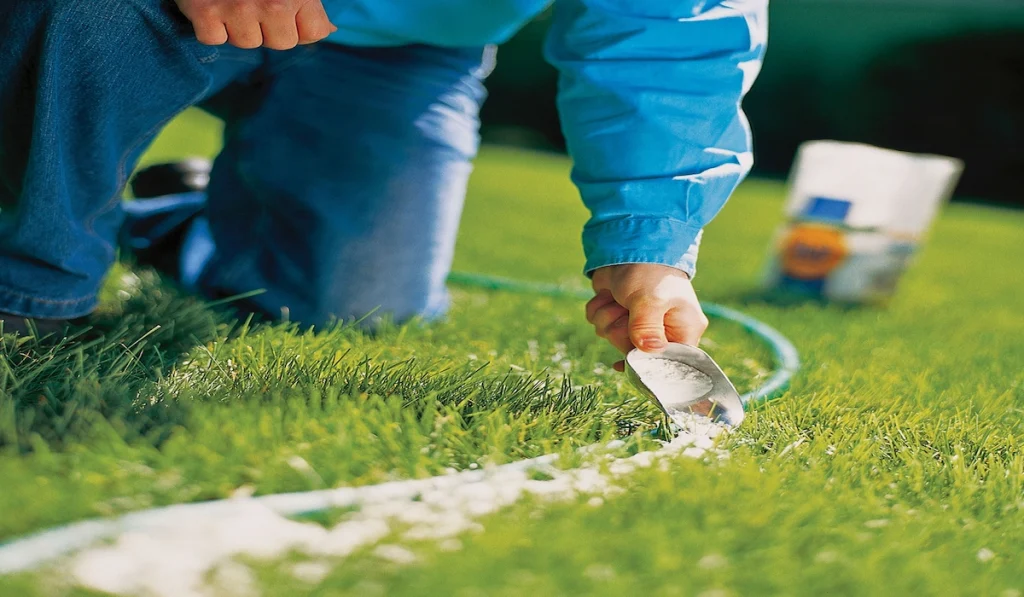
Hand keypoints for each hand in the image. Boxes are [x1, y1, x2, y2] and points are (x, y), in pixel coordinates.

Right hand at [175, 0, 336, 49]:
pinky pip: (214, 39)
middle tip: (252, 1)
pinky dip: (210, 27)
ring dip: (238, 27)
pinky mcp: (205, 12)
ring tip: (231, 1)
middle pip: (282, 43)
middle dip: (269, 29)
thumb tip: (329, 31)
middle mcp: (272, 2)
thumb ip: (308, 5)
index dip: (299, 26)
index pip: (315, 32)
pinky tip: (211, 4)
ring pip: (247, 43)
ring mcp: (238, 9)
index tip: (286, 12)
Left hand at [587, 264, 708, 369]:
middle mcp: (662, 331)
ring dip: (606, 317)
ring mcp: (637, 324)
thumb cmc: (650, 271)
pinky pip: (599, 325)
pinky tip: (608, 295)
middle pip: (633, 354)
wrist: (629, 242)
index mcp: (683, 330)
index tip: (631, 356)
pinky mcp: (617, 314)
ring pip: (610, 338)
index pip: (670, 364)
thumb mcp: (650, 300)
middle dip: (620, 332)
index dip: (648, 364)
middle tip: (625, 313)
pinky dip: (598, 309)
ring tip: (618, 299)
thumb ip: (647, 328)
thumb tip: (648, 352)